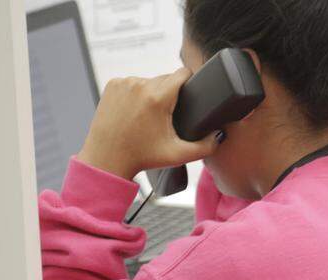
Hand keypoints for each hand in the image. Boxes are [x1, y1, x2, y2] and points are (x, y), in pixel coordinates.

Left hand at [76, 68, 219, 180]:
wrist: (107, 158)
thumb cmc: (142, 157)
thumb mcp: (178, 155)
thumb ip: (206, 146)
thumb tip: (220, 136)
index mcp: (158, 97)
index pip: (182, 73)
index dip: (190, 81)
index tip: (191, 91)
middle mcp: (140, 84)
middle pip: (166, 78)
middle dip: (171, 94)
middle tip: (167, 116)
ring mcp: (124, 83)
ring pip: (149, 81)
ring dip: (153, 93)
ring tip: (150, 116)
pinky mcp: (112, 84)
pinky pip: (133, 83)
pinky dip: (136, 94)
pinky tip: (135, 111)